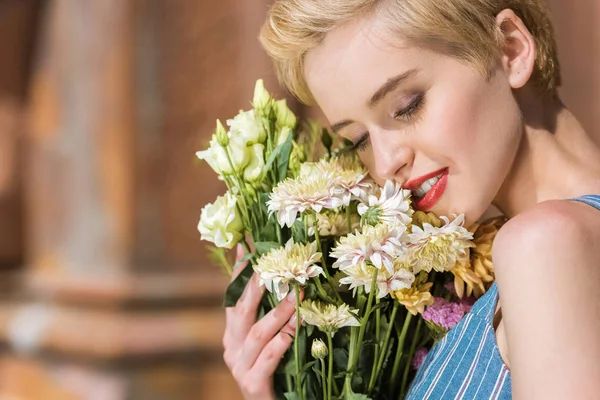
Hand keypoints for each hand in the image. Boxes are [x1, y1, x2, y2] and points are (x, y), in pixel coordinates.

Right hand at [223, 243, 302, 399]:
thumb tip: (291, 283)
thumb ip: (275, 317)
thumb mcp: (271, 340)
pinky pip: (268, 359)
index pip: (233, 297)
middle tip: (270, 262)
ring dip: (279, 312)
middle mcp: (231, 347)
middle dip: (256, 285)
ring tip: (298, 295)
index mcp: (233, 334)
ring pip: (258, 333)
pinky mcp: (253, 384)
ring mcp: (240, 366)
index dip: (239, 272)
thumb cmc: (275, 371)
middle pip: (241, 310)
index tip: (245, 245)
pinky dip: (281, 343)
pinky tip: (294, 331)